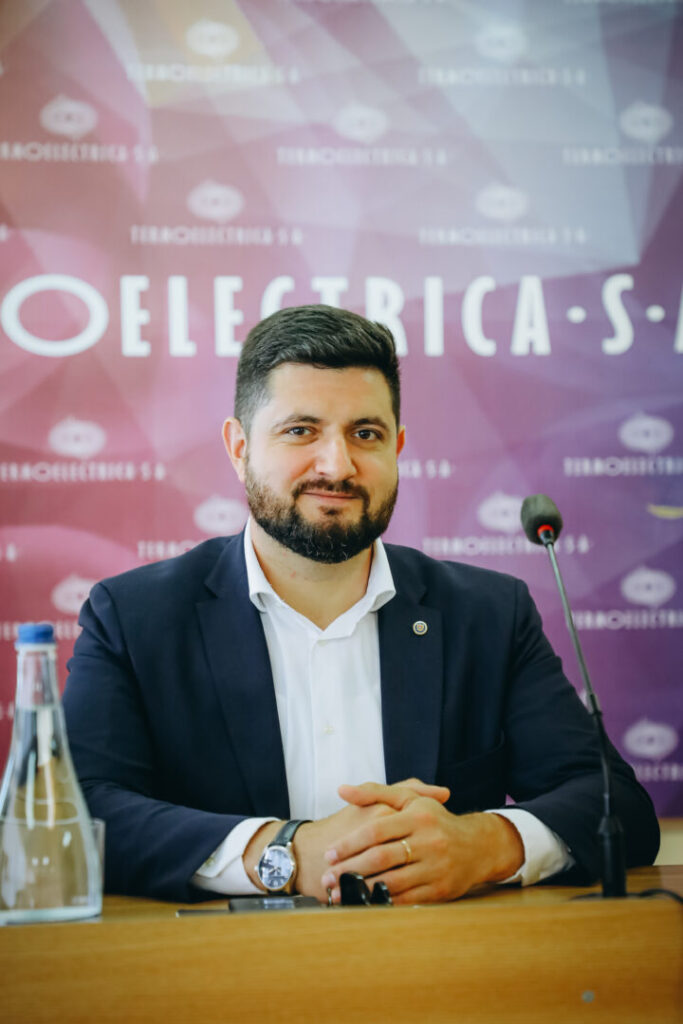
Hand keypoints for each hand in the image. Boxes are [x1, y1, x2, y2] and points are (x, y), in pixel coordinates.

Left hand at [321, 780, 524, 904]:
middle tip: (328, 877)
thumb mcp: (409, 799)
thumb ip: (374, 792)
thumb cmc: (434, 820)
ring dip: (361, 890)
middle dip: (350, 869)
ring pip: (391, 882)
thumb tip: (341, 789)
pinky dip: (383, 902)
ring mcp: (435, 867)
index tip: (329, 853)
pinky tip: (365, 903)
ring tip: (339, 893)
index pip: (376, 830)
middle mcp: (428, 841)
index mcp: (418, 816)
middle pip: (381, 857)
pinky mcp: (440, 890)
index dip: (350, 843)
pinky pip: (406, 899)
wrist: (477, 846)